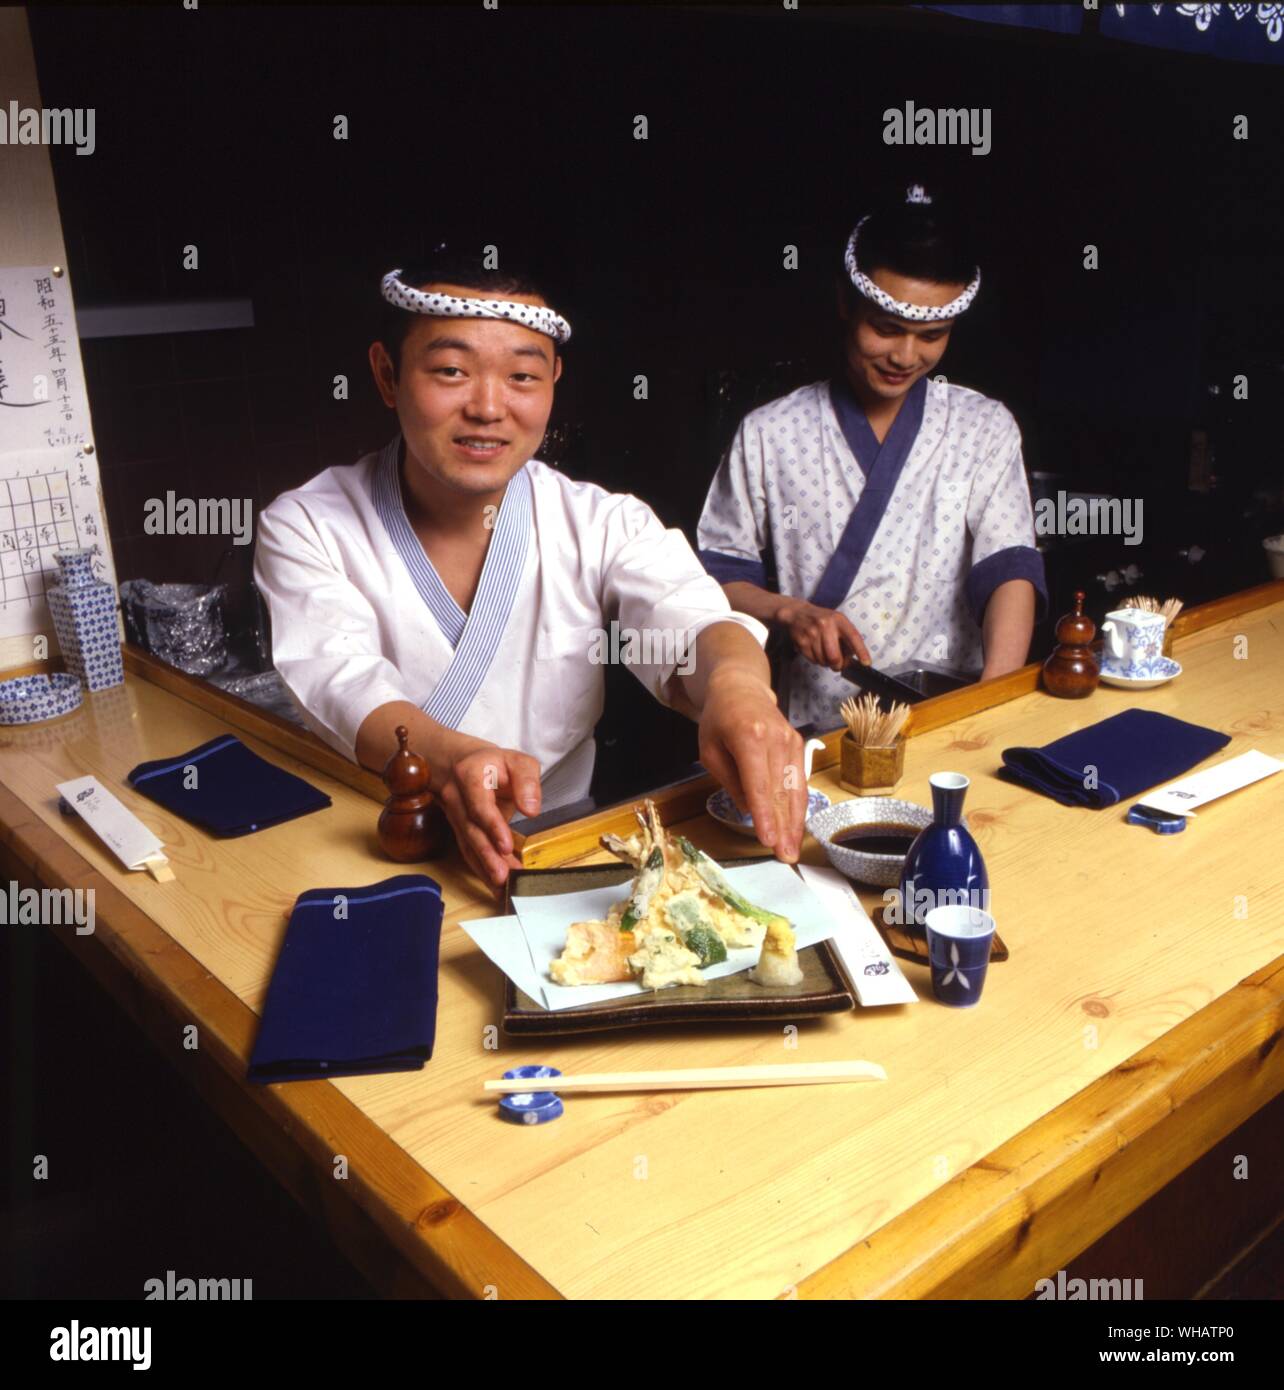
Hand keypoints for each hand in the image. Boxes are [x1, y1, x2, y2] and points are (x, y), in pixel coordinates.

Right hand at [435, 741, 542, 891]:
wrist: (459, 763)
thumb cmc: (494, 764)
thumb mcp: (516, 761)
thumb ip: (527, 781)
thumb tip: (531, 810)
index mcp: (469, 775)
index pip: (479, 804)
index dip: (492, 826)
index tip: (506, 845)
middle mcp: (456, 798)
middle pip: (470, 830)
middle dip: (487, 856)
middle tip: (503, 877)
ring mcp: (454, 816)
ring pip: (467, 845)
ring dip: (484, 868)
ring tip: (502, 888)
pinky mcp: (459, 831)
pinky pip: (468, 852)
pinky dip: (481, 870)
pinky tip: (495, 886)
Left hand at [697, 668, 807, 862]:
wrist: (741, 688)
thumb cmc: (719, 720)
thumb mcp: (710, 750)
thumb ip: (730, 781)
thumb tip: (749, 810)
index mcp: (748, 737)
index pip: (759, 784)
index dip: (765, 815)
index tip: (769, 839)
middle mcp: (775, 739)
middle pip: (781, 791)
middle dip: (784, 827)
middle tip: (785, 856)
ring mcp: (791, 741)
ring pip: (796, 789)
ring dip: (795, 822)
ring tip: (792, 849)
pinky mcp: (798, 745)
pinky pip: (800, 781)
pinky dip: (798, 806)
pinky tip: (796, 826)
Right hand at [777, 599, 869, 670]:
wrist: (797, 612)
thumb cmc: (822, 619)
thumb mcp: (837, 621)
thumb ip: (846, 636)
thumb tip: (851, 658)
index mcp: (838, 619)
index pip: (853, 637)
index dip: (861, 651)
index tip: (866, 663)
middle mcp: (825, 626)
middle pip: (834, 657)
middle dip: (838, 665)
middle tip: (839, 665)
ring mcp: (812, 634)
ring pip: (823, 661)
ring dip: (826, 662)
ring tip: (824, 653)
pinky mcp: (802, 642)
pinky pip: (813, 660)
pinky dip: (816, 660)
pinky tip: (815, 651)